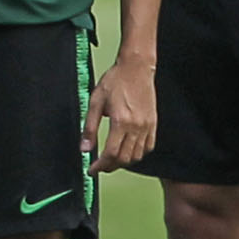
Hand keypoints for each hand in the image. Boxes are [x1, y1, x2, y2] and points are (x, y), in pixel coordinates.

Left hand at [89, 55, 158, 171]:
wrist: (136, 68)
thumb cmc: (115, 81)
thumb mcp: (96, 102)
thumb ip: (90, 128)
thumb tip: (84, 149)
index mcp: (120, 121)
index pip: (110, 154)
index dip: (100, 166)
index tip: (92, 170)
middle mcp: (136, 126)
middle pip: (124, 159)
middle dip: (110, 167)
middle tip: (100, 166)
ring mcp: (147, 126)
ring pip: (136, 155)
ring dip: (123, 162)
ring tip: (112, 160)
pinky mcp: (153, 123)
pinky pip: (148, 147)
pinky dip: (137, 154)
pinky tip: (128, 151)